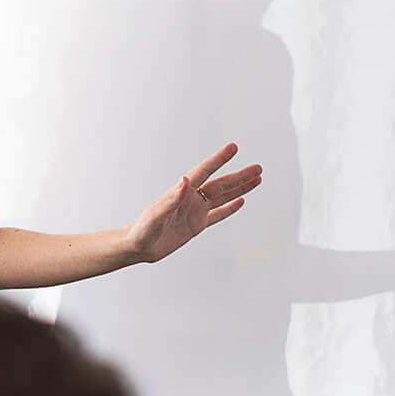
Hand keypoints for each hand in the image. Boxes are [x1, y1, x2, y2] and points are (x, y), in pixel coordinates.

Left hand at [127, 143, 263, 264]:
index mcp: (181, 193)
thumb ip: (171, 198)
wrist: (137, 247)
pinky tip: (241, 201)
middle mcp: (190, 199)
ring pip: (222, 197)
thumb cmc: (141, 230)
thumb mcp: (156, 214)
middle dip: (239, 176)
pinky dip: (230, 208)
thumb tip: (184, 180)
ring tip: (256, 179)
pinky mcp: (196, 225)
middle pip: (220, 184)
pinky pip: (217, 215)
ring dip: (239, 188)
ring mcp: (194, 211)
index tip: (233, 148)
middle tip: (257, 167)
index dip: (219, 160)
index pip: (204, 172)